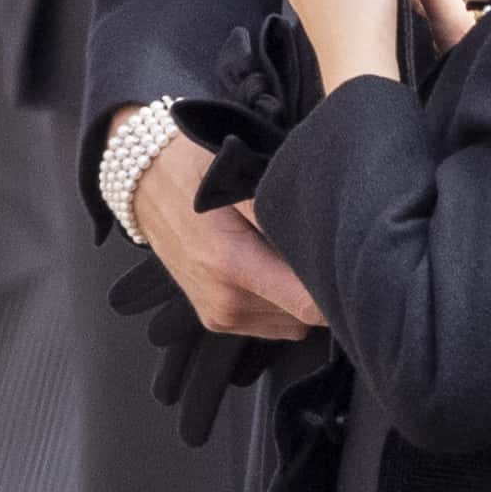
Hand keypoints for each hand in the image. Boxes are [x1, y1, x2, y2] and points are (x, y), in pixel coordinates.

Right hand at [121, 121, 323, 340]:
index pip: (311, 307)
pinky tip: (268, 268)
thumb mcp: (239, 176)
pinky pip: (271, 323)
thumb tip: (322, 241)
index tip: (347, 269)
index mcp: (233, 268)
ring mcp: (220, 315)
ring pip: (292, 323)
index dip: (337, 291)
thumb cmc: (192, 168)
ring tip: (284, 254)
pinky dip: (279, 301)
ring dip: (297, 295)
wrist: (143, 180)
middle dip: (318, 288)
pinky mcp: (216, 319)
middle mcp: (226, 302)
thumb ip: (280, 214)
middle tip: (315, 249)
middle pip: (306, 317)